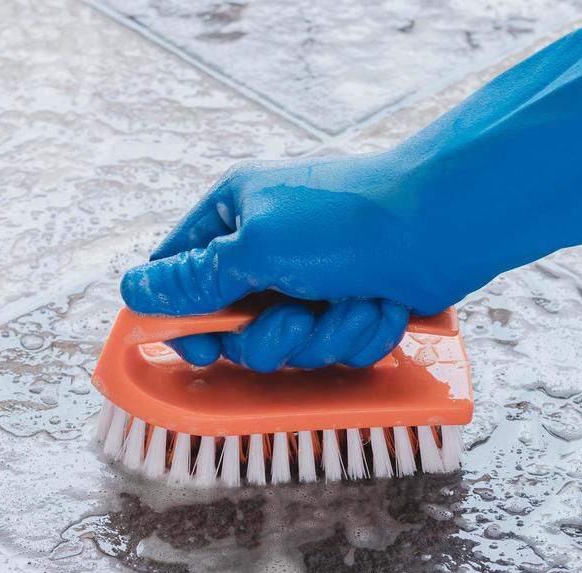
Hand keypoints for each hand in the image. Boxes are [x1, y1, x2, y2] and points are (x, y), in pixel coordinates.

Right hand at [119, 153, 429, 370]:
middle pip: (235, 328)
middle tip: (296, 320)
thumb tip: (136, 291)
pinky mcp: (351, 304)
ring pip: (289, 347)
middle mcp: (267, 246)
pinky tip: (381, 306)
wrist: (446, 224)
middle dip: (271, 338)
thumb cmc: (350, 220)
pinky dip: (360, 334)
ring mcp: (311, 278)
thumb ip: (195, 280)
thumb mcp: (256, 249)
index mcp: (233, 214)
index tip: (205, 349)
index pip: (178, 276)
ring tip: (353, 303)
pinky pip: (336, 348)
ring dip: (324, 337)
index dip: (185, 322)